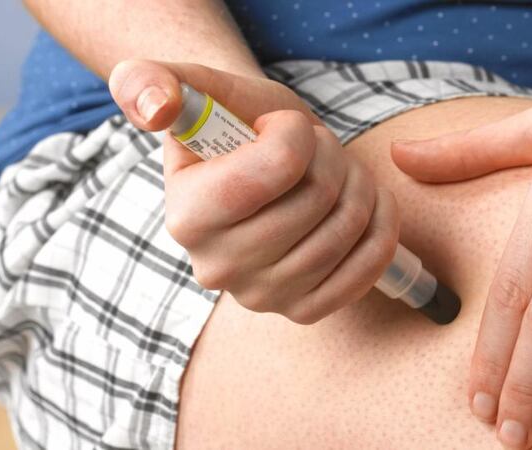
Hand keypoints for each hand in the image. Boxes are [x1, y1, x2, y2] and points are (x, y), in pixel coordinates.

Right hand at [110, 60, 398, 323]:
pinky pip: (368, 266)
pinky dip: (382, 223)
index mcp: (187, 217)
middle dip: (331, 154)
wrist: (263, 165)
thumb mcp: (195, 89)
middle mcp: (219, 268)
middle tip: (314, 147)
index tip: (282, 126)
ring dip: (359, 182)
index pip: (277, 167)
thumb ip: (148, 82)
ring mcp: (263, 296)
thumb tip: (156, 107)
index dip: (297, 133)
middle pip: (319, 197)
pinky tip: (365, 201)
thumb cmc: (237, 125)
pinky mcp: (304, 310)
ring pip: (348, 226)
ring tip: (335, 171)